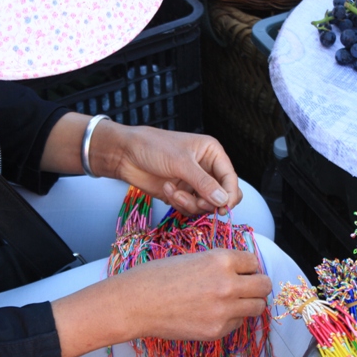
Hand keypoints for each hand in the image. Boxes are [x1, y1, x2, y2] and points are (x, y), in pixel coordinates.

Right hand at [52, 249, 271, 356]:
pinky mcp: (216, 331)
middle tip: (245, 287)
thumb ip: (219, 263)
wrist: (135, 303)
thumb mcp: (192, 258)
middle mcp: (228, 284)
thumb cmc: (157, 277)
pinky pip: (238, 324)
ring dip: (249, 303)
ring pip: (258, 307)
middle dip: (257, 285)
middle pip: (264, 285)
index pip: (254, 261)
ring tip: (233, 302)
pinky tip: (213, 314)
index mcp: (221, 260)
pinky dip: (231, 319)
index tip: (241, 271)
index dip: (248, 266)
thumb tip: (240, 270)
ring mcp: (224, 310)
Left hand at [100, 124, 242, 215]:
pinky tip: (167, 190)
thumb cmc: (153, 147)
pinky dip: (179, 204)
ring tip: (174, 192)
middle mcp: (206, 169)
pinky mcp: (181, 194)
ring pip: (205, 205)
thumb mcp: (181, 163)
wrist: (126, 155)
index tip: (223, 208)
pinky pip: (190, 208)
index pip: (230, 178)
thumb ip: (203, 183)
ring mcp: (193, 183)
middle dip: (208, 202)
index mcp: (212, 153)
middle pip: (222, 195)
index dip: (230, 195)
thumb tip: (223, 200)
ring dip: (190, 203)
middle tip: (198, 203)